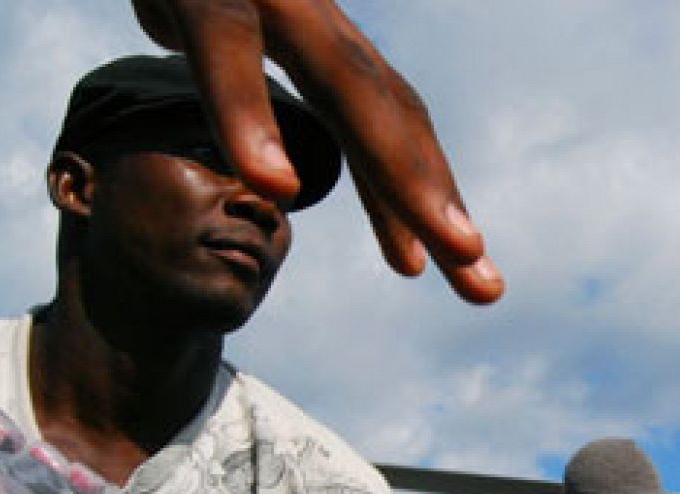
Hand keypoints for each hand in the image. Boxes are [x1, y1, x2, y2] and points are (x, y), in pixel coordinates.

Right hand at [130, 0, 503, 303]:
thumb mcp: (196, 18)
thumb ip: (242, 80)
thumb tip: (268, 162)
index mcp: (309, 24)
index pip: (382, 113)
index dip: (419, 188)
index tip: (459, 264)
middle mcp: (302, 3)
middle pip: (386, 106)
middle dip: (436, 196)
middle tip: (483, 279)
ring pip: (340, 78)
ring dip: (389, 170)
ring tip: (424, 259)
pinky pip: (225, 42)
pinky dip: (248, 113)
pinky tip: (275, 184)